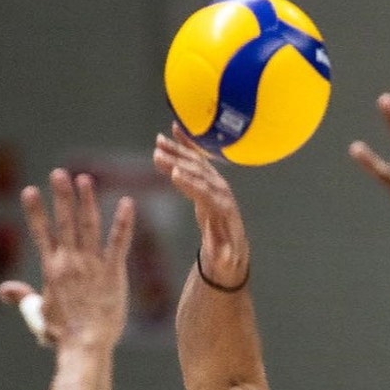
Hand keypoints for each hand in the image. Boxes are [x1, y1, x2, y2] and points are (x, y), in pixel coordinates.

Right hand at [0, 170, 133, 348]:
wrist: (85, 344)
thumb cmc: (61, 334)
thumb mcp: (37, 315)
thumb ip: (22, 297)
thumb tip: (4, 290)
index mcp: (50, 269)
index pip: (40, 233)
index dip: (35, 211)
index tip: (29, 190)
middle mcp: (70, 261)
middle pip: (64, 222)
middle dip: (61, 196)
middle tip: (59, 173)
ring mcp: (92, 264)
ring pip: (89, 225)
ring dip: (87, 200)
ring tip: (85, 179)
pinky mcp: (113, 271)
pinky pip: (119, 242)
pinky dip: (123, 222)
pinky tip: (127, 203)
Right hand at [153, 125, 248, 287]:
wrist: (232, 246)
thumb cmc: (226, 255)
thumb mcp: (224, 261)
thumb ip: (222, 257)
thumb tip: (223, 257)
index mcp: (223, 210)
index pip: (207, 194)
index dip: (191, 185)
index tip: (175, 175)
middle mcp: (221, 191)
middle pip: (199, 173)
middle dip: (179, 163)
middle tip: (158, 154)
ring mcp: (216, 182)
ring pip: (196, 162)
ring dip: (178, 150)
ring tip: (158, 141)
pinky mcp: (209, 178)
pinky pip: (196, 158)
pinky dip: (185, 143)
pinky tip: (173, 129)